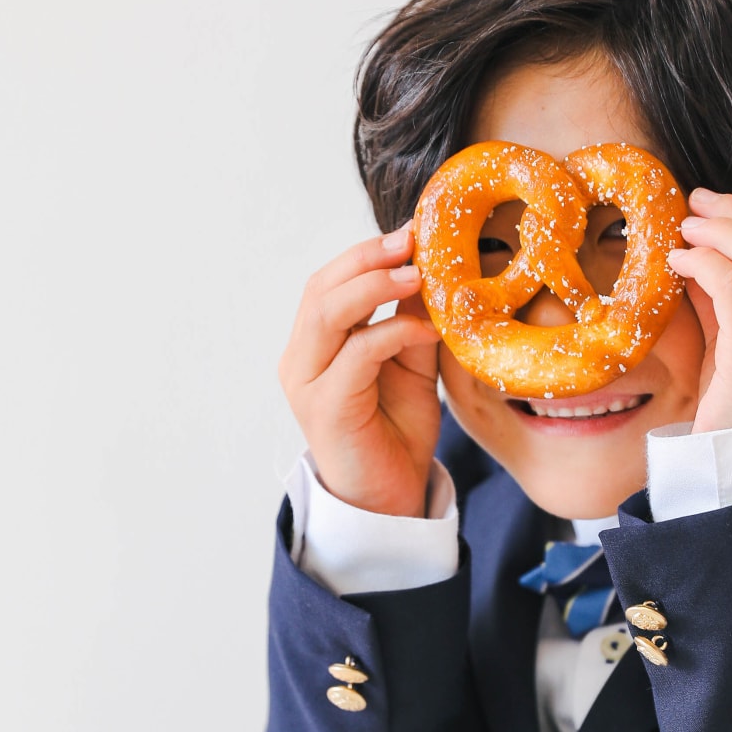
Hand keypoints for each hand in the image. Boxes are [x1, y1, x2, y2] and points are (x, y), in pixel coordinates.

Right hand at [278, 223, 442, 516]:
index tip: (414, 232)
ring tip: (417, 275)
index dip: (368, 252)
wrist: (391, 499)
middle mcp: (301, 358)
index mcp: (315, 344)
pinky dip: (392, 332)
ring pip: (327, 313)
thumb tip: (431, 268)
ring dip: (374, 286)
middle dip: (368, 257)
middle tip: (414, 241)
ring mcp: (306, 383)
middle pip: (321, 287)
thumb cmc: (396, 431)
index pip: (329, 281)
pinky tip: (426, 330)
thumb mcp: (411, 362)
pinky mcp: (325, 408)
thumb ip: (411, 319)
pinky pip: (356, 354)